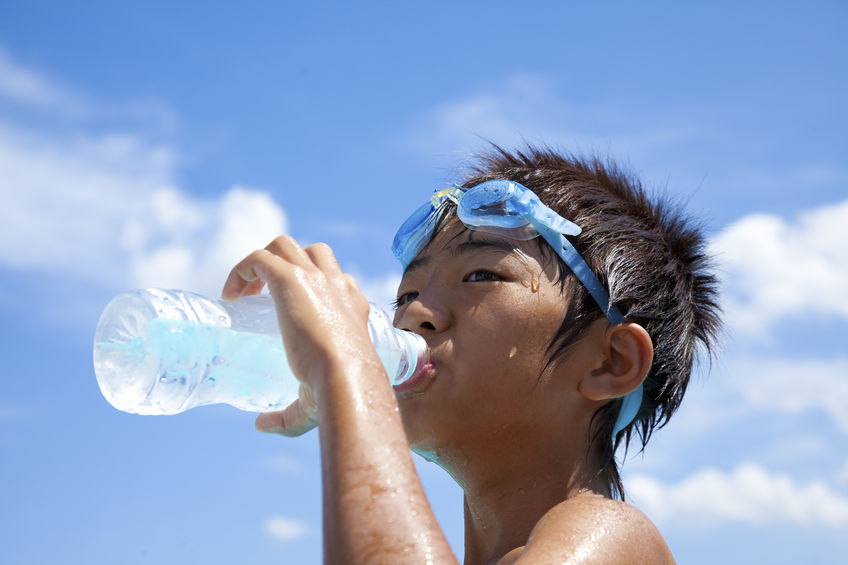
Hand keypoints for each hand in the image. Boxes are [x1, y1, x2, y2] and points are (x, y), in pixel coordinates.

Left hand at [221, 236, 371, 435]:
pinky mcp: (291, 279)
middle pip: (311, 251)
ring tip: (244, 293)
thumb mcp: (315, 402)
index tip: (292, 312)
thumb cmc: (339, 392)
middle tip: (261, 297)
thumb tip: (261, 424)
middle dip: (287, 263)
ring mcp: (314, 278)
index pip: (336, 279)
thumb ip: (289, 417)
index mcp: (353, 306)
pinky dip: (242, 269)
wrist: (347, 377)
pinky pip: (259, 258)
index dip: (313, 287)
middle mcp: (337, 285)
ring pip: (284, 245)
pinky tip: (231, 296)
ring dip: (262, 260)